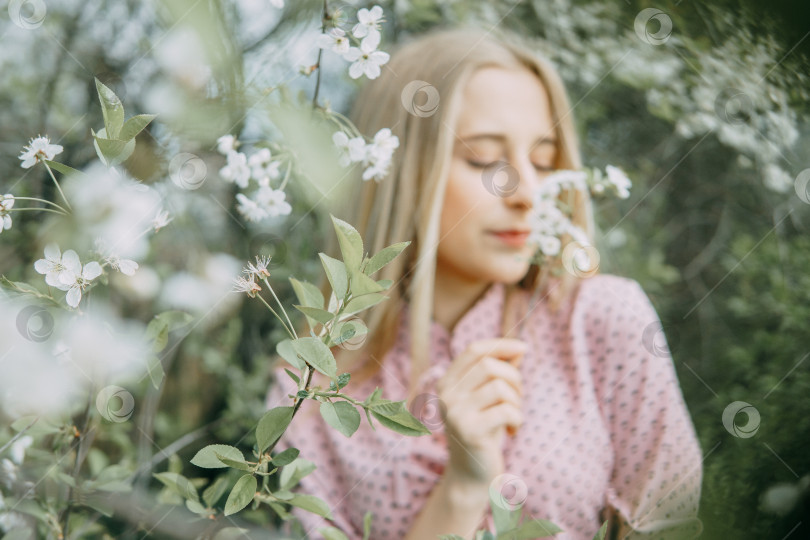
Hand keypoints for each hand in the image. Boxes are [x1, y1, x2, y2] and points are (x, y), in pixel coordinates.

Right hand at [436, 338, 525, 486]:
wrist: (472, 474)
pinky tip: (513, 431)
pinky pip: (506, 411)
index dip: (500, 345)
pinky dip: (518, 419)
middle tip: (518, 397)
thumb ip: (500, 372)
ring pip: (499, 387)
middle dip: (514, 377)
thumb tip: (519, 348)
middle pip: (489, 366)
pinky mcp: (469, 432)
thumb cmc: (485, 430)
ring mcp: (455, 413)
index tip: (522, 348)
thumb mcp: (490, 398)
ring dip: (516, 401)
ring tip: (514, 416)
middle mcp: (446, 395)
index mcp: (447, 382)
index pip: (474, 350)